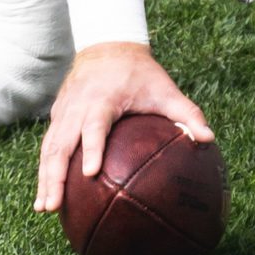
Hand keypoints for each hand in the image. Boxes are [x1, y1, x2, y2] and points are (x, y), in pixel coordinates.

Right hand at [34, 42, 213, 212]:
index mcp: (103, 98)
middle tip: (54, 206)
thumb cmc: (140, 73)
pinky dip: (44, 169)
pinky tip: (47, 194)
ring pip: (49, 148)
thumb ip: (187, 113)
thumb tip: (209, 139)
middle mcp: (78, 106)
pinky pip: (48, 145)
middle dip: (54, 176)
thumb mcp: (165, 89)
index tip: (90, 173)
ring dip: (44, 178)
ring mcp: (64, 111)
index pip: (94, 125)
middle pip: (60, 143)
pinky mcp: (58, 116)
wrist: (108, 46)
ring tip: (45, 208)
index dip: (91, 148)